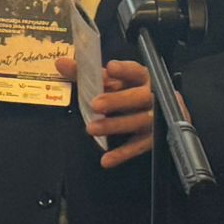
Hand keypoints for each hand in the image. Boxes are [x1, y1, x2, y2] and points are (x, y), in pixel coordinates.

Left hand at [55, 57, 187, 168]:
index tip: (110, 68)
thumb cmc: (129, 91)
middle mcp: (152, 96)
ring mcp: (156, 118)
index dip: (124, 70)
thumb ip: (86, 73)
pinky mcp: (154, 138)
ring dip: (115, 125)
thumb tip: (61, 63)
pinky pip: (138, 146)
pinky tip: (106, 160)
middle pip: (138, 97)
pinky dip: (122, 154)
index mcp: (143, 77)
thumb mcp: (111, 81)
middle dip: (117, 100)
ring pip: (138, 121)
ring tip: (92, 129)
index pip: (135, 71)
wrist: (163, 113)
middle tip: (95, 104)